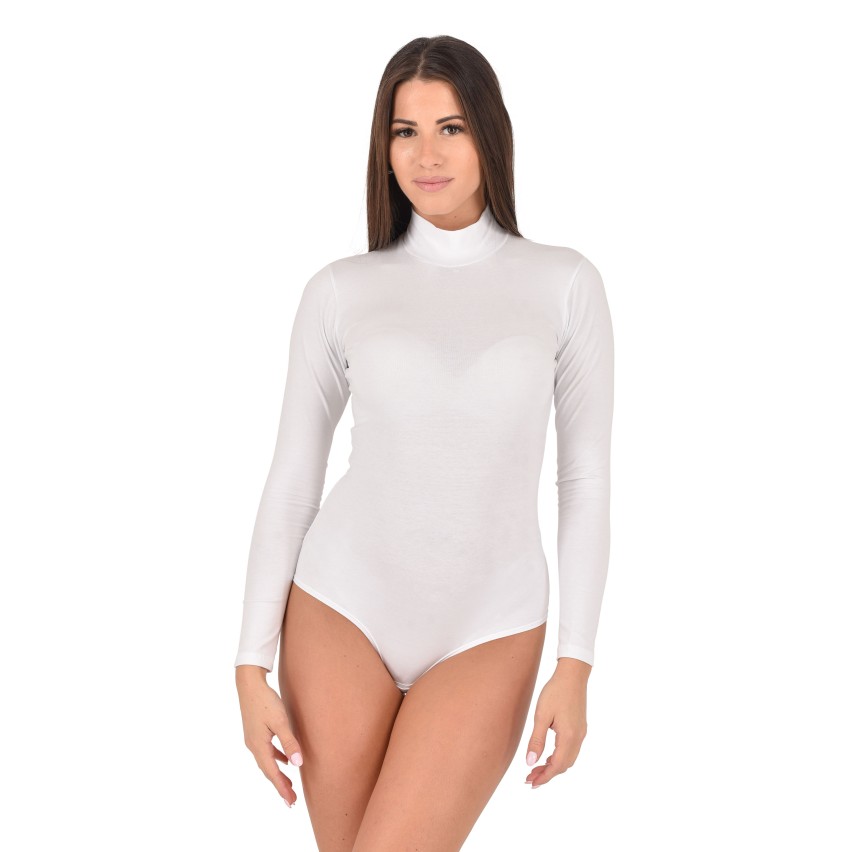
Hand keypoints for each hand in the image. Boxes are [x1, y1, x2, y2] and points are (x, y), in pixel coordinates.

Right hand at [235, 666, 303, 807]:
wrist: (249, 684)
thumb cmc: (265, 701)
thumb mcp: (280, 721)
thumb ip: (289, 742)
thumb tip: (297, 764)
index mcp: (258, 746)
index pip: (272, 773)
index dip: (282, 788)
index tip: (291, 802)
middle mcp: (253, 746)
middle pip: (268, 770)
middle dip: (280, 785)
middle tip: (291, 800)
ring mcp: (253, 739)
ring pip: (267, 762)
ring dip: (278, 774)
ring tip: (289, 785)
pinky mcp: (255, 732)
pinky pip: (267, 751)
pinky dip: (276, 759)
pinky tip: (285, 760)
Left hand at [524, 662, 589, 788]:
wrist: (572, 675)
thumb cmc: (555, 691)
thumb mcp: (541, 715)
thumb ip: (536, 740)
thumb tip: (530, 762)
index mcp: (569, 737)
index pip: (556, 766)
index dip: (544, 777)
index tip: (531, 784)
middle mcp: (578, 738)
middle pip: (564, 766)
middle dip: (547, 774)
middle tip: (530, 778)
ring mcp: (581, 733)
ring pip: (568, 759)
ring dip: (553, 767)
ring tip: (536, 769)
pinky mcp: (580, 728)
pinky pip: (571, 750)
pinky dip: (559, 757)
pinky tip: (548, 755)